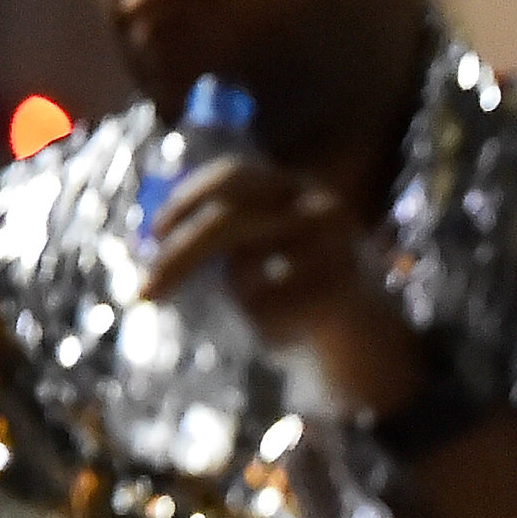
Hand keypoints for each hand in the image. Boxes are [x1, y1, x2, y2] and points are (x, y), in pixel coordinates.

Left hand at [143, 156, 425, 415]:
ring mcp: (335, 247)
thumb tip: (156, 232)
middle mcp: (321, 207)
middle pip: (230, 219)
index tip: (152, 233)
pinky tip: (294, 328)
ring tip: (262, 310)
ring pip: (246, 270)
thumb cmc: (304, 291)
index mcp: (299, 187)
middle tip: (146, 292)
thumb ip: (225, 230)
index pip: (232, 178)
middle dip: (181, 255)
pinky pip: (268, 310)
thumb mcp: (260, 246)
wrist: (370, 340)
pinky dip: (267, 324)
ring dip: (240, 294)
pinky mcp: (340, 291)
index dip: (185, 200)